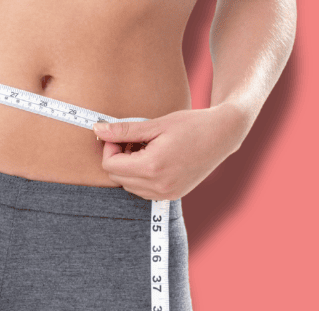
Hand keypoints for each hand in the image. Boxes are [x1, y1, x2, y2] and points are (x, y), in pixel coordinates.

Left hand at [94, 105, 244, 201]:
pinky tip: (152, 157)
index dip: (109, 146)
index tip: (119, 133)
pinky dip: (140, 175)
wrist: (221, 136)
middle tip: (131, 138)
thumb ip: (124, 130)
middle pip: (117, 177)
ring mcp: (167, 194)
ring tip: (144, 146)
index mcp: (152, 168)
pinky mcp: (173, 195)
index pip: (111, 165)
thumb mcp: (155, 124)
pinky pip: (144, 190)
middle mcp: (158, 187)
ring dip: (128, 167)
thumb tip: (97, 128)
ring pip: (129, 186)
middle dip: (117, 157)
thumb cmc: (190, 125)